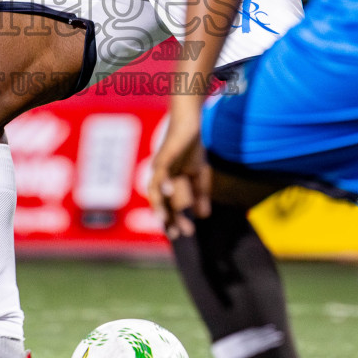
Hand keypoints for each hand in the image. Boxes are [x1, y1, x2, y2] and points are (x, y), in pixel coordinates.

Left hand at [147, 97, 212, 239]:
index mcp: (167, 184)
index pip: (169, 206)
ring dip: (158, 206)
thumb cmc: (191, 148)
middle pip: (159, 203)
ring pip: (154, 190)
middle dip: (167, 219)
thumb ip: (200, 195)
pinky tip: (168, 192)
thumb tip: (203, 216)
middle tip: (175, 234)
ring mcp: (160, 167)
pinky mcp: (164, 156)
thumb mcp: (199, 176)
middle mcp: (160, 178)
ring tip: (164, 220)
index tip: (187, 233)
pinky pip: (161, 171)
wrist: (190, 123)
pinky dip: (163, 182)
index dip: (176, 220)